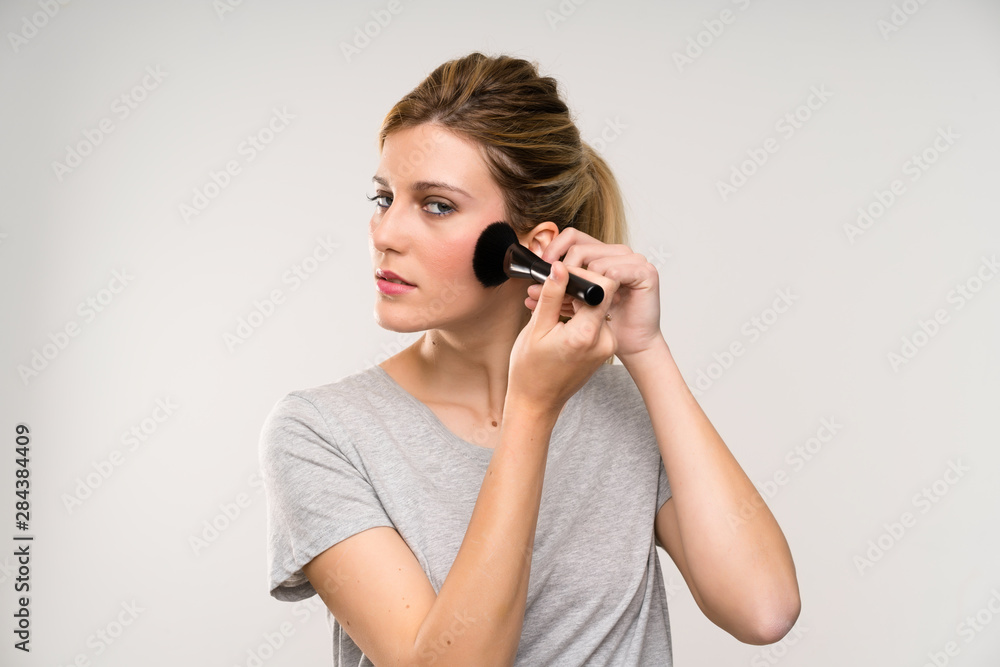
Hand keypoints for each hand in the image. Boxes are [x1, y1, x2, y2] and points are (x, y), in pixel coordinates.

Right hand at [507, 260, 616, 416]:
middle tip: (549, 291)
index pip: (604, 286)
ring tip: (549, 309)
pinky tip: (559, 321)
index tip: (564, 276)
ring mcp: (606, 346)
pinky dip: (579, 315)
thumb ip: (551, 295)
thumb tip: (560, 267)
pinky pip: (596, 321)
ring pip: (598, 307)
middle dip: (575, 287)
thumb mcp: (536, 328)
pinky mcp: (604, 349)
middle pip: (602, 295)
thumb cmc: (530, 371)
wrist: (537, 403)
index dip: (585, 274)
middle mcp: (604, 340)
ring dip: (575, 301)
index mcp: (587, 334)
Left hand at [526, 227, 663, 360]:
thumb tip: (530, 289)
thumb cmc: (608, 324)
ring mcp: (634, 260)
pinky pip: (614, 272)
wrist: (634, 344)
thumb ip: (558, 292)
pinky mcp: (645, 272)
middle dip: (563, 271)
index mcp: (602, 255)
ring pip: (595, 262)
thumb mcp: (576, 306)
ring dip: (583, 285)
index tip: (542, 269)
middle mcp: (618, 253)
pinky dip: (604, 289)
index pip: (573, 237)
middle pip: (579, 248)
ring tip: (581, 304)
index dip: (554, 249)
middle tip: (556, 290)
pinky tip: (604, 304)